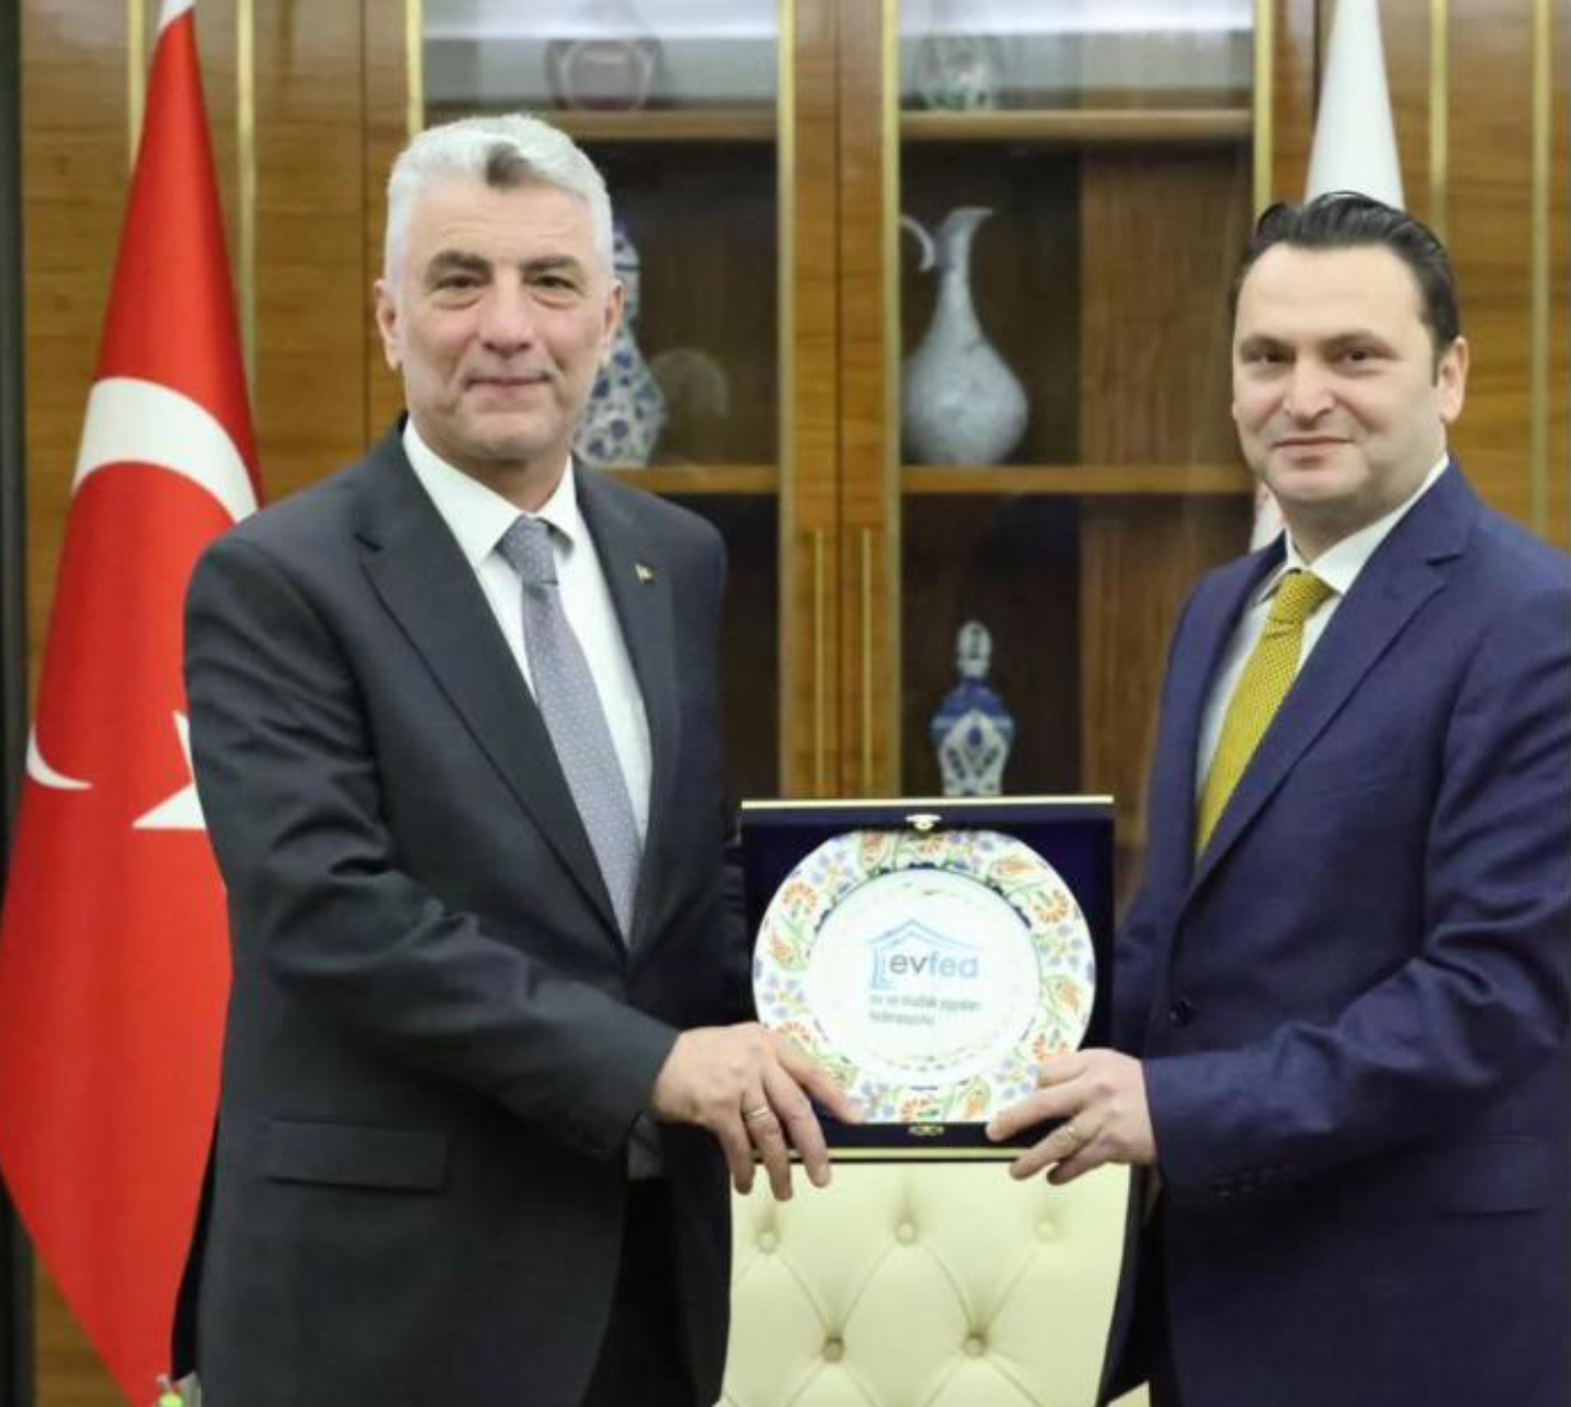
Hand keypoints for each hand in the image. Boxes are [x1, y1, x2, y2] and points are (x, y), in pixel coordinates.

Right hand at [650, 1022, 860, 1199]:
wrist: (650, 1059)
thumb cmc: (697, 1056)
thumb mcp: (738, 1046)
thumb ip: (766, 1069)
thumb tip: (793, 1113)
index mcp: (768, 1042)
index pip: (811, 1071)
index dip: (835, 1097)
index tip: (856, 1120)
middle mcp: (758, 1058)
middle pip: (797, 1108)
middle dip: (814, 1147)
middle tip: (823, 1176)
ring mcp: (739, 1082)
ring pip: (771, 1133)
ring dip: (780, 1167)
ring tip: (785, 1191)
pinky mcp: (717, 1106)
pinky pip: (740, 1145)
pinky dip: (745, 1168)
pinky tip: (745, 1183)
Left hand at [986, 1049, 1155, 1184]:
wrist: (1182, 1107)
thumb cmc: (1141, 1086)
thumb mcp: (1110, 1064)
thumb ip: (1078, 1073)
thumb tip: (1043, 1089)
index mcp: (1091, 1063)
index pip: (1047, 1073)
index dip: (1035, 1087)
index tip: (1028, 1100)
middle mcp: (1093, 1089)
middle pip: (1043, 1103)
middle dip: (1014, 1119)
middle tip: (994, 1133)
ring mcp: (1102, 1119)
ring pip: (1058, 1141)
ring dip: (1034, 1158)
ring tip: (1016, 1170)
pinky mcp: (1113, 1145)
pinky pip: (1081, 1162)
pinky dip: (1064, 1172)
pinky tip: (1053, 1178)